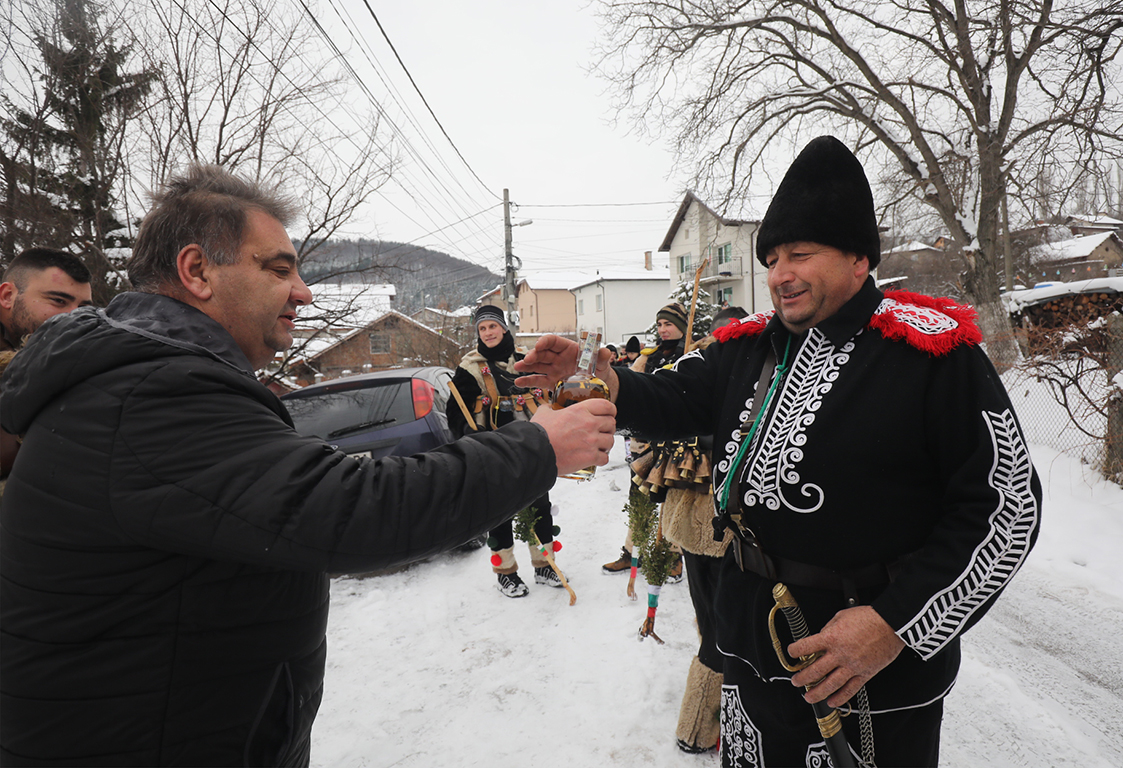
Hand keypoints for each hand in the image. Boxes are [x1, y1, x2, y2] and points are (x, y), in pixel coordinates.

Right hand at [514, 335, 619, 399]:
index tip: (539, 345)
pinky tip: (519, 381)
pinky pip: (538, 380)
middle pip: (542, 353)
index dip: (545, 342)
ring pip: (537, 365)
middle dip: (533, 354)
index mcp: (568, 349)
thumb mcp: (602, 363)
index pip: (554, 341)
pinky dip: (528, 381)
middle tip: (527, 359)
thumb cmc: (599, 370)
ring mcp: (553, 370)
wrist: (598, 386)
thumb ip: (602, 357)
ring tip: (518, 367)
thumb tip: (605, 351)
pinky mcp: (551, 382)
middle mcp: (558, 358)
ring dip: (526, 365)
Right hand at [530, 397, 616, 476]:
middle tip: (602, 431)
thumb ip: (550, 408)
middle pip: (611, 423)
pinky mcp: (590, 457)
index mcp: (580, 411)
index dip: (610, 410)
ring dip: (605, 444)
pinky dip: (601, 459)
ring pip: (611, 441)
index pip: (606, 406)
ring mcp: (591, 441)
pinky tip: (594, 458)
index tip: (609, 414)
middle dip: (608, 428)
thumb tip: (549, 408)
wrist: (536, 452)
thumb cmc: (539, 434)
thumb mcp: (544, 413)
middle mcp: (589, 424)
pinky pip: (605, 458)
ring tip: (598, 446)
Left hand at [788, 606, 905, 707]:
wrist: (891, 624)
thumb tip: (819, 638)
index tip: (791, 654)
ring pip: (830, 685)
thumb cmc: (868, 617)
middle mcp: (839, 654)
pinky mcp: (865, 674)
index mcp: (831, 637)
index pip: (805, 647)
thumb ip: (828, 629)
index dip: (794, 651)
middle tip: (796, 681)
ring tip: (808, 697)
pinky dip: (840, 698)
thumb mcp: (840, 616)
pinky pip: (850, 690)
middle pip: (815, 671)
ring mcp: (852, 666)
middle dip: (802, 678)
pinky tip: (832, 702)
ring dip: (817, 693)